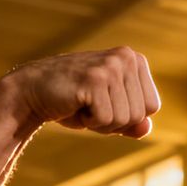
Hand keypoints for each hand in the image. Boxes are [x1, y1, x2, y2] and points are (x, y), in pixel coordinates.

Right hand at [9, 47, 160, 138]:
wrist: (33, 91)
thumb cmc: (74, 102)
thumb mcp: (109, 112)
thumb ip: (132, 122)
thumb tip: (146, 128)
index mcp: (135, 60)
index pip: (152, 107)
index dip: (128, 117)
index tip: (105, 104)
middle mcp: (126, 57)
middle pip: (140, 115)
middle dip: (115, 122)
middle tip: (91, 105)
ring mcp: (111, 66)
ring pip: (125, 119)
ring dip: (102, 122)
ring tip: (84, 104)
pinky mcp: (94, 79)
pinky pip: (106, 119)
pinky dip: (90, 122)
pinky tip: (76, 104)